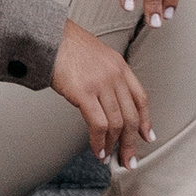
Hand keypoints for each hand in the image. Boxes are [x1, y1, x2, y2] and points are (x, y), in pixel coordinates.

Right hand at [51, 17, 152, 168]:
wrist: (48, 35)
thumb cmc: (66, 46)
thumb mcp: (96, 56)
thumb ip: (106, 76)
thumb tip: (108, 102)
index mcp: (120, 66)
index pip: (141, 98)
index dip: (146, 121)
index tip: (146, 137)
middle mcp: (115, 75)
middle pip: (132, 116)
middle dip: (132, 142)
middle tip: (129, 160)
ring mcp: (101, 84)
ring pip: (116, 124)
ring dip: (113, 145)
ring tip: (108, 157)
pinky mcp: (85, 93)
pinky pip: (99, 124)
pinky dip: (99, 141)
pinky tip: (96, 149)